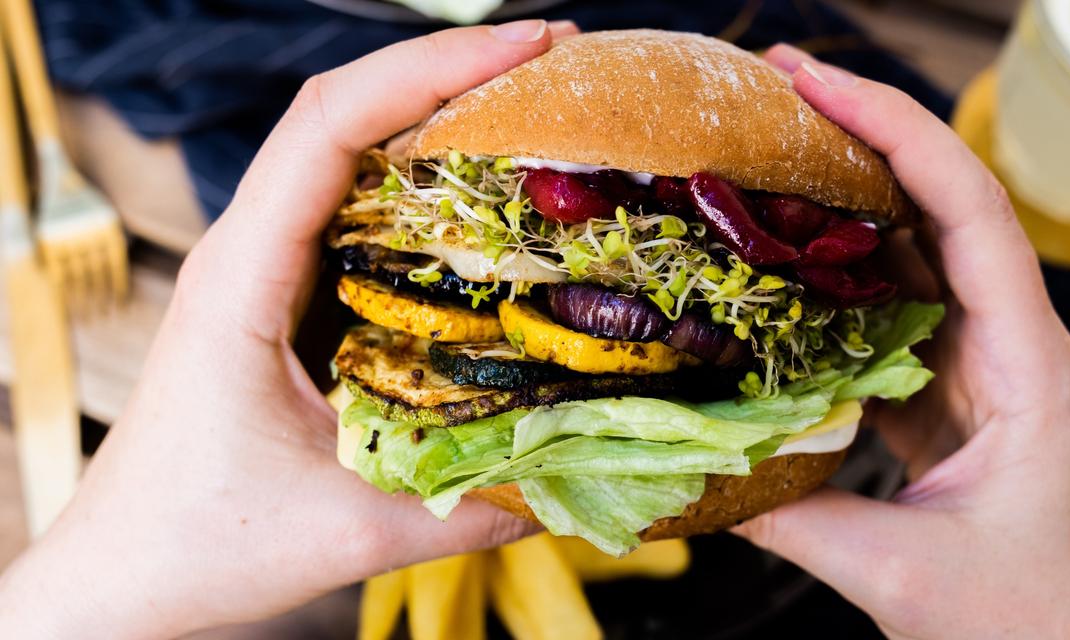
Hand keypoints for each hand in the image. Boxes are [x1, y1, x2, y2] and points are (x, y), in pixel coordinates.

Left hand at [0, 20, 577, 639]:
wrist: (125, 572)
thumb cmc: (202, 541)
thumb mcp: (347, 531)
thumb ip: (467, 507)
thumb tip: (582, 480)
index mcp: (244, 276)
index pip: (330, 125)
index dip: (430, 69)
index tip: (528, 49)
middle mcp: (252, 250)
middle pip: (348, 114)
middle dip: (454, 71)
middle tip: (560, 64)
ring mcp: (268, 267)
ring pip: (355, 154)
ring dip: (442, 115)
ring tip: (540, 104)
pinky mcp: (290, 294)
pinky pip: (362, 210)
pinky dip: (429, 181)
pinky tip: (491, 193)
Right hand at [736, 44, 1069, 639]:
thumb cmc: (1020, 622)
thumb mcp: (897, 572)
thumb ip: (790, 516)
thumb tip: (688, 473)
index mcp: (1026, 367)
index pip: (969, 213)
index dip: (896, 135)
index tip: (816, 87)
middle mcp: (1010, 345)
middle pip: (943, 204)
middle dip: (864, 133)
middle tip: (775, 87)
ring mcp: (978, 364)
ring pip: (917, 247)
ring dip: (849, 191)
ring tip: (769, 148)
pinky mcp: (945, 390)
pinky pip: (892, 304)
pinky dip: (837, 266)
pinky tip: (782, 253)